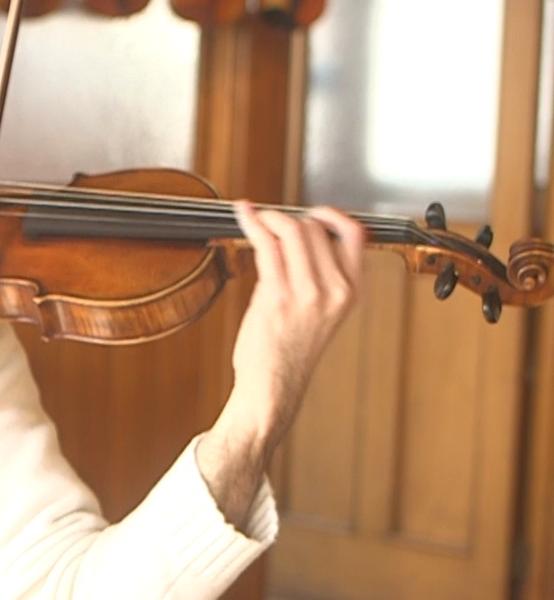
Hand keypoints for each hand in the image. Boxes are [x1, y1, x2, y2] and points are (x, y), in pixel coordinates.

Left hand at [225, 200, 366, 447]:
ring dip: (268, 218)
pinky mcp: (277, 296)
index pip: (355, 235)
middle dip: (288, 219)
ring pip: (291, 231)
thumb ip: (318, 277)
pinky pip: (266, 245)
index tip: (311, 211)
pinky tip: (244, 217)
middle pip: (315, 229)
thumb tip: (295, 237)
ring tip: (254, 218)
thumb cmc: (289, 352)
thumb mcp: (322, 312)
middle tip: (268, 221)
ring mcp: (307, 293)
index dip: (332, 215)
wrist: (273, 387)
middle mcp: (335, 290)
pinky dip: (252, 224)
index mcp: (352, 292)